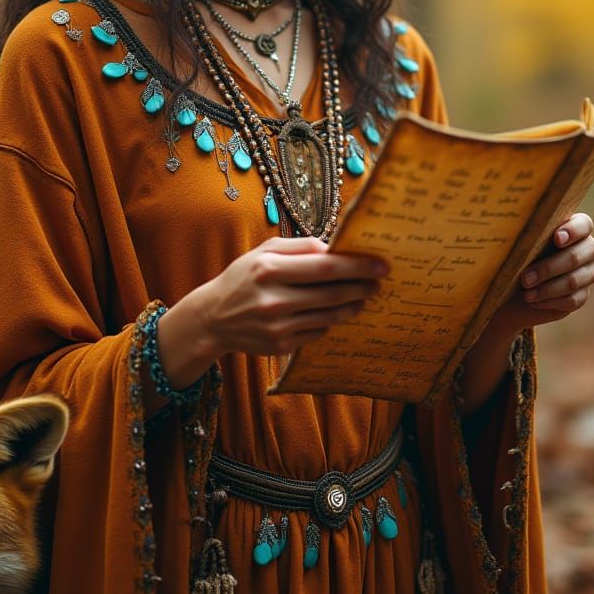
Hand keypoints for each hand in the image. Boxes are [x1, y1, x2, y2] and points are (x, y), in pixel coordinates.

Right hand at [197, 235, 385, 356]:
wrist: (213, 318)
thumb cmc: (244, 278)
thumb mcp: (264, 252)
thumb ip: (300, 247)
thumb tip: (336, 248)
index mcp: (269, 269)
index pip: (325, 267)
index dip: (357, 266)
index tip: (380, 264)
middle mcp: (273, 300)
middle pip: (332, 294)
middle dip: (360, 287)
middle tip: (378, 282)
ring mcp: (278, 327)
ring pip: (329, 316)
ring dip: (351, 306)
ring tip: (362, 297)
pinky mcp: (281, 346)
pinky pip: (317, 332)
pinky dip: (329, 322)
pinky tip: (331, 313)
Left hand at [494, 212, 593, 331]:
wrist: (511, 285)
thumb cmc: (514, 255)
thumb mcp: (515, 243)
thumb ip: (521, 234)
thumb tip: (509, 230)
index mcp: (573, 228)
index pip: (584, 225)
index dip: (573, 231)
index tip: (556, 239)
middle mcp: (586, 248)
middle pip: (577, 256)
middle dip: (549, 268)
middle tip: (525, 278)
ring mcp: (587, 272)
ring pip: (574, 280)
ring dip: (547, 288)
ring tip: (525, 293)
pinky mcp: (582, 295)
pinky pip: (572, 299)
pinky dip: (550, 301)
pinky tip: (533, 300)